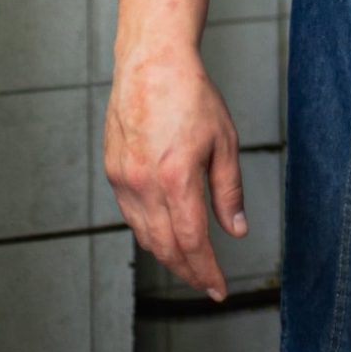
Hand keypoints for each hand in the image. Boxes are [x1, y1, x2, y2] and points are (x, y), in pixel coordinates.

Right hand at [104, 50, 245, 300]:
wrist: (152, 63)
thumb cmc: (191, 95)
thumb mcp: (224, 140)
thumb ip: (229, 191)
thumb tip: (237, 231)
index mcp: (177, 178)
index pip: (192, 243)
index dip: (206, 271)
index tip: (218, 289)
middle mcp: (145, 184)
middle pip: (165, 247)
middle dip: (187, 271)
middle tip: (205, 283)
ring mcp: (124, 179)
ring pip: (144, 235)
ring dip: (167, 255)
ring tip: (188, 264)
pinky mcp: (113, 171)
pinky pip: (131, 215)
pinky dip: (148, 231)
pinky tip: (164, 232)